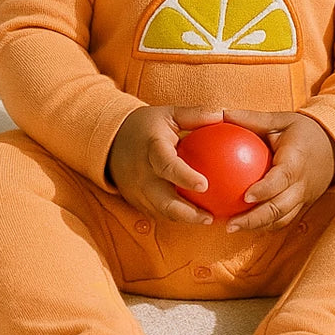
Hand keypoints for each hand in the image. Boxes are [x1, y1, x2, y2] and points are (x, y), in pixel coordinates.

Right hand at [108, 105, 221, 224]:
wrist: (111, 140)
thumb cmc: (148, 126)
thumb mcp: (169, 114)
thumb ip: (195, 115)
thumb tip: (222, 114)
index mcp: (151, 149)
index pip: (166, 165)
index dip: (184, 177)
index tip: (204, 185)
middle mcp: (141, 173)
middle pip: (163, 200)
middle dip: (187, 213)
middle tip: (210, 217)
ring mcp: (136, 190)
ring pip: (162, 211)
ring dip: (184, 219)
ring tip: (208, 220)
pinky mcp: (135, 200)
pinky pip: (157, 212)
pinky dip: (176, 217)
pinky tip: (195, 217)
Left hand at [220, 110, 334, 233]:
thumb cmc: (304, 131)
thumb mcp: (281, 120)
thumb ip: (252, 119)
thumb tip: (222, 113)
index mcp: (297, 161)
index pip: (281, 179)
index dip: (265, 190)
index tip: (245, 196)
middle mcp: (302, 183)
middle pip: (280, 207)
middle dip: (255, 219)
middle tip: (230, 225)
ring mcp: (304, 197)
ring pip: (282, 218)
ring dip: (258, 226)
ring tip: (233, 228)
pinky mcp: (303, 205)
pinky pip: (284, 219)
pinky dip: (266, 224)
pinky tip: (245, 225)